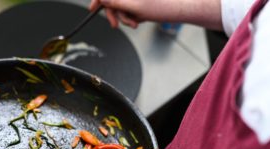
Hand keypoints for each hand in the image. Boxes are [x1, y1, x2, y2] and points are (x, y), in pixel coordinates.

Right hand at [89, 0, 222, 30]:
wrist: (176, 11)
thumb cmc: (160, 7)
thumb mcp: (135, 7)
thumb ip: (116, 3)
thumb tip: (102, 0)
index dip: (99, 0)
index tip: (93, 9)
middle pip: (112, 0)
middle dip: (113, 13)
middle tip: (115, 25)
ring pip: (120, 7)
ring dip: (124, 18)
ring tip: (135, 23)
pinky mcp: (138, 3)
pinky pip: (127, 11)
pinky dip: (130, 18)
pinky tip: (139, 20)